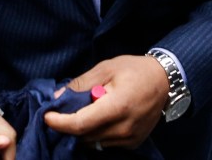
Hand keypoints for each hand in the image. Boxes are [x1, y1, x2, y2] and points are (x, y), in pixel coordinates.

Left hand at [42, 55, 167, 150]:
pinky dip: (95, 133)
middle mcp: (124, 128)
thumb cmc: (134, 70)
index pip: (80, 124)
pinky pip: (105, 143)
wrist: (164, 81)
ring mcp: (130, 138)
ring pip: (93, 141)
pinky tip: (97, 117)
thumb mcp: (105, 68)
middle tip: (62, 109)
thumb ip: (80, 84)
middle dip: (68, 124)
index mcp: (117, 107)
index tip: (46, 116)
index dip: (59, 123)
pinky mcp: (133, 142)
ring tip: (83, 110)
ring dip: (82, 130)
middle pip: (84, 135)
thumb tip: (57, 98)